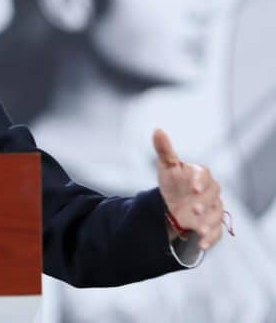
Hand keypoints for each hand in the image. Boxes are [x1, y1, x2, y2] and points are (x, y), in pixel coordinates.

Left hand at [153, 128, 224, 250]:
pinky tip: (201, 243)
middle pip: (213, 195)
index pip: (205, 174)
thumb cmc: (173, 181)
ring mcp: (213, 208)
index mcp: (200, 174)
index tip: (194, 188)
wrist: (174, 203)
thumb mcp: (166, 166)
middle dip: (204, 203)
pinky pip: (216, 232)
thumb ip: (164, 149)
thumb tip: (157, 130)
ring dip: (209, 223)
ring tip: (199, 229)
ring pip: (216, 215)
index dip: (200, 181)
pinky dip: (210, 238)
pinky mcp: (212, 224)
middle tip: (194, 210)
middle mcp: (210, 191)